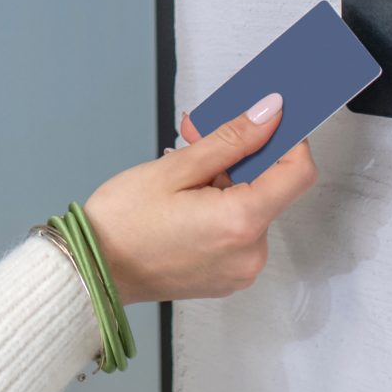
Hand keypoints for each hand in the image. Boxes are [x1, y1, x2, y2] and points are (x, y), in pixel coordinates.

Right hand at [79, 94, 318, 303]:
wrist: (92, 272)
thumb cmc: (121, 225)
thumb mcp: (173, 169)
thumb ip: (230, 140)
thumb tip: (268, 115)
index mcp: (240, 223)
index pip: (298, 172)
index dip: (288, 139)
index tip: (269, 120)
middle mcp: (250, 253)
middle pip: (269, 188)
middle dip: (239, 156)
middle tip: (196, 137)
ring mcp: (240, 269)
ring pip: (250, 207)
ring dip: (224, 180)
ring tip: (180, 169)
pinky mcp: (227, 276)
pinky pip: (237, 230)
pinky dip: (219, 207)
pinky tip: (185, 197)